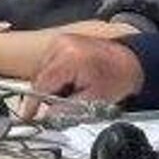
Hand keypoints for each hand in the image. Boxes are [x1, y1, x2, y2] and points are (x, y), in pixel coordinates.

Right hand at [27, 34, 145, 117]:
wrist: (130, 61)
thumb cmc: (117, 79)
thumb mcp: (93, 102)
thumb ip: (66, 111)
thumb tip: (46, 118)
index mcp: (70, 58)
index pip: (41, 84)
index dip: (33, 103)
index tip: (28, 116)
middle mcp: (62, 45)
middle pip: (40, 78)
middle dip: (47, 95)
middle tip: (62, 105)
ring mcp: (61, 40)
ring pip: (42, 71)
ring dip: (51, 85)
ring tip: (73, 89)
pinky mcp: (62, 40)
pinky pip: (49, 63)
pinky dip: (55, 75)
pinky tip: (71, 80)